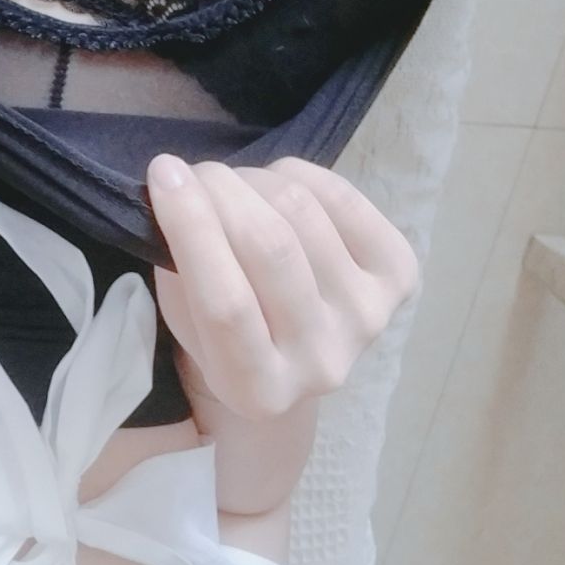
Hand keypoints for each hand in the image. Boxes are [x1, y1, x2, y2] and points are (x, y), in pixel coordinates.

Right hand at [146, 154, 419, 422]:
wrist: (298, 353)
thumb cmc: (225, 331)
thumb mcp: (185, 316)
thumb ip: (180, 268)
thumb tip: (183, 187)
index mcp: (258, 392)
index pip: (224, 303)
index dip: (191, 227)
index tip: (164, 173)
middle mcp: (323, 365)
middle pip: (270, 249)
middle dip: (223, 191)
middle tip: (197, 172)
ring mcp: (368, 320)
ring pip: (303, 214)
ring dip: (255, 179)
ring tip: (234, 183)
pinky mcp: (399, 277)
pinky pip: (343, 199)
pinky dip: (300, 173)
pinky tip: (277, 180)